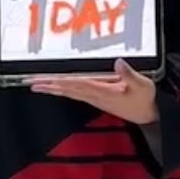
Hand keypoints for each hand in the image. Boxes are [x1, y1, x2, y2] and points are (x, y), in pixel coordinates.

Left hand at [30, 59, 158, 125]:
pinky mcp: (96, 99)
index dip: (61, 81)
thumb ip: (129, 74)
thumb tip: (118, 62)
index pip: (78, 84)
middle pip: (68, 89)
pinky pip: (75, 94)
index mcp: (104, 91)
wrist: (148, 115)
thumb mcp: (142, 84)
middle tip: (31, 83)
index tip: (47, 80)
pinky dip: (62, 90)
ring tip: (37, 86)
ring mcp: (95, 99)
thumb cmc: (145, 98)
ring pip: (69, 93)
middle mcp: (96, 96)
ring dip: (52, 89)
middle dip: (49, 86)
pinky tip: (55, 88)